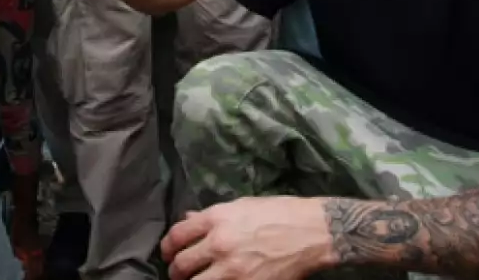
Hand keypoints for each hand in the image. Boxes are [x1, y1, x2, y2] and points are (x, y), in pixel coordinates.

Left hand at [161, 197, 333, 279]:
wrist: (312, 232)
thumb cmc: (279, 213)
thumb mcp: (242, 206)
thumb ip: (211, 215)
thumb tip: (188, 219)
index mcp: (216, 218)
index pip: (176, 236)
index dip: (166, 247)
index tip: (167, 253)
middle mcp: (220, 243)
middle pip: (181, 265)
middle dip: (176, 272)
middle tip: (178, 274)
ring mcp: (233, 269)